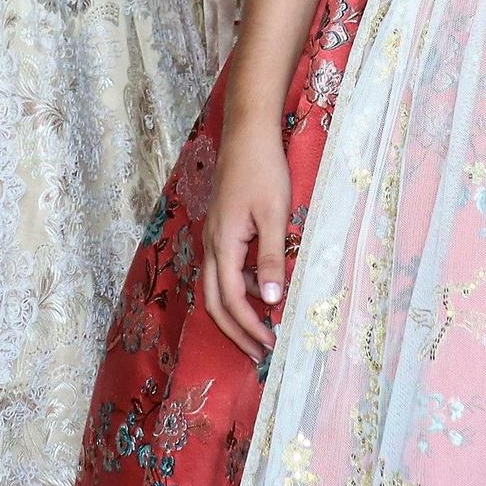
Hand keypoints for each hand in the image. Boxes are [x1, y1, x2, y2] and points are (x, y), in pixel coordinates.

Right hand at [202, 108, 290, 359]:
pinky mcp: (220, 228)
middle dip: (236, 331)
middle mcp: (211, 244)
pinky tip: (261, 290)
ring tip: (263, 328)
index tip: (270, 345)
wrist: (247, 133)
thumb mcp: (275, 214)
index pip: (232, 300)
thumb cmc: (263, 170)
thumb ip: (271, 259)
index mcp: (223, 244)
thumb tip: (271, 302)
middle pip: (215, 301)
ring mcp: (213, 236)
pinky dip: (239, 288)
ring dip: (236, 311)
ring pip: (216, 287)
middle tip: (260, 353)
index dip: (250, 327)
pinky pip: (223, 269)